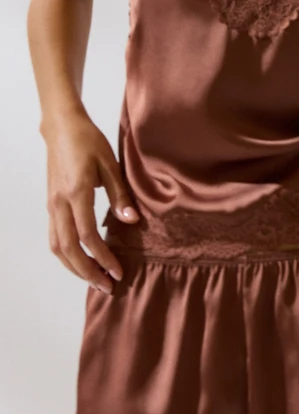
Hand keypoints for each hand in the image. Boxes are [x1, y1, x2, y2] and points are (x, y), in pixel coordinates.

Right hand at [43, 113, 139, 292]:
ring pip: (58, 247)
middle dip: (87, 272)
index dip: (102, 257)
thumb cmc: (88, 141)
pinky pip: (55, 237)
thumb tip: (131, 221)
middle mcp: (59, 203)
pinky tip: (82, 261)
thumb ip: (120, 194)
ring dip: (75, 267)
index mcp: (76, 193)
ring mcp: (52, 205)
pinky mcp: (51, 205)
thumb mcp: (110, 164)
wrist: (62, 128)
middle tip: (107, 286)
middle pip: (69, 249)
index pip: (87, 236)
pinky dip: (67, 255)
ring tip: (95, 279)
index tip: (118, 271)